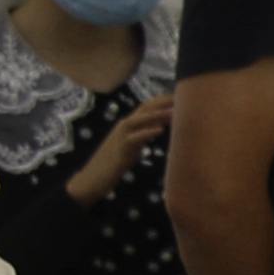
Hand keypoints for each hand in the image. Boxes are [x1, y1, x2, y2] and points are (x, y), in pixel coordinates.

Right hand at [63, 84, 179, 203]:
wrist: (92, 179)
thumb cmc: (113, 165)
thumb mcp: (132, 147)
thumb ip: (143, 137)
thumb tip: (158, 129)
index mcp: (127, 126)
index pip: (146, 107)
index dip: (162, 100)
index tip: (180, 95)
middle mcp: (123, 128)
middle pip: (143, 109)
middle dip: (162, 102)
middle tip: (181, 95)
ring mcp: (119, 138)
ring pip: (137, 120)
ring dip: (156, 114)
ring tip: (174, 111)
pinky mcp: (119, 151)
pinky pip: (133, 139)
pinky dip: (146, 133)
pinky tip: (160, 130)